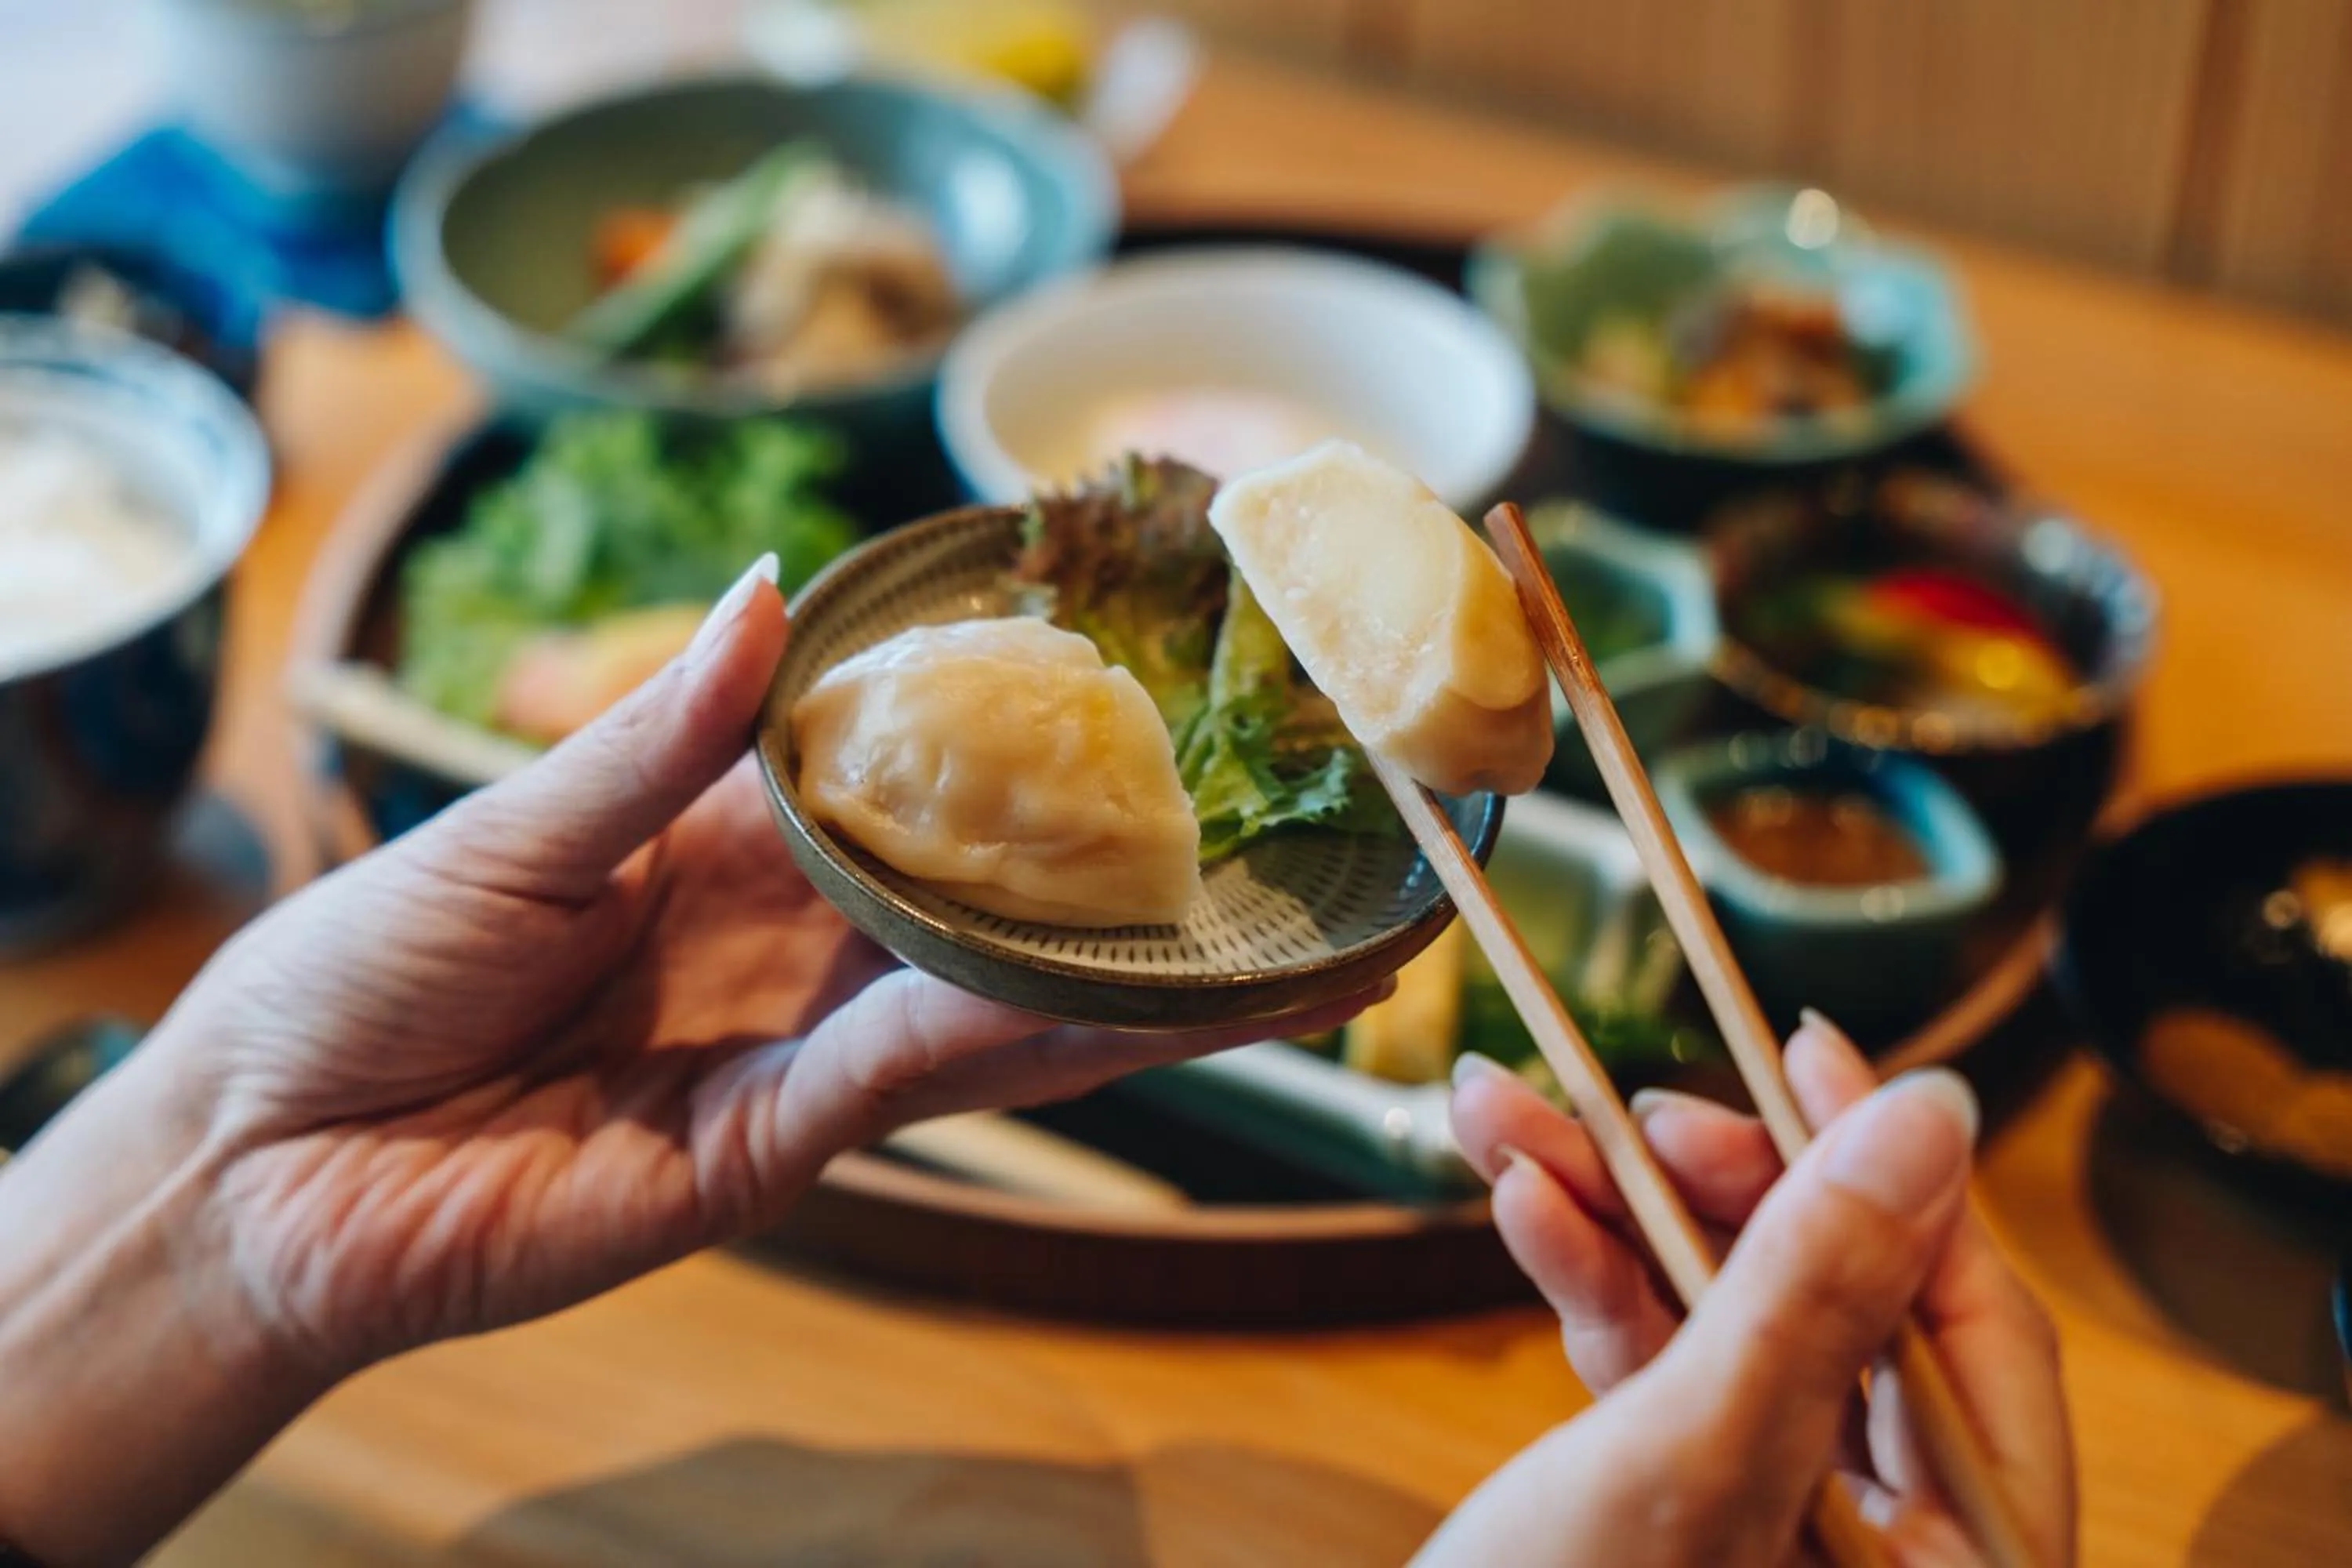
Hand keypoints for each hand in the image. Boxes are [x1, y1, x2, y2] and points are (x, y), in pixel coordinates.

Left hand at [0, 560, 1377, 1564]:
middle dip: (1126, 860)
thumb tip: (777, 590)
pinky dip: (1042, 1032)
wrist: (264, 1166)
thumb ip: (662, 732)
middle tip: (1271, 813)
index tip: (1132, 666)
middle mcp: (786, 938)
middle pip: (991, 891)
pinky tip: (1153, 998)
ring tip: (1290, 940)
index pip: (903, 770)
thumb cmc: (361, 969)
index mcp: (718, 839)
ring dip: (1142, 971)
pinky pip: (932, 1073)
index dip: (1013, 723)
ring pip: (1003, 996)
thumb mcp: (514, 825)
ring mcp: (799, 1043)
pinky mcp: (784, 1143)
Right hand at [1419, 1018, 2073, 1566]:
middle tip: (1634, 1100)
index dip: (1895, 1174)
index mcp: (1952, 1562)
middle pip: (1833, 1302)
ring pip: (1721, 1316)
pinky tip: (1519, 1199)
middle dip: (1712, 1183)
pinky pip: (1649, 1363)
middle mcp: (1877, 1543)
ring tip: (1511, 1110)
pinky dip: (1582, 1277)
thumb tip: (1935, 1112)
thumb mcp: (1695, 1459)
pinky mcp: (1671, 1507)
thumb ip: (1814, 1289)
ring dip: (1613, 1207)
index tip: (1813, 1049)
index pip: (1971, 1325)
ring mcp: (1769, 1523)